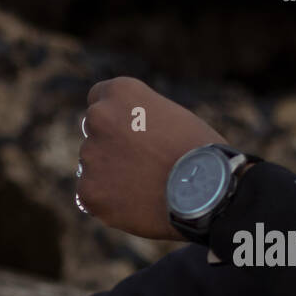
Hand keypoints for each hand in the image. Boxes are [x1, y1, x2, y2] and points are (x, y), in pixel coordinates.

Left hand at [78, 77, 225, 240]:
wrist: (207, 192)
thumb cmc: (200, 153)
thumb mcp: (171, 117)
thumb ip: (139, 120)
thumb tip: (121, 137)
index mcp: (121, 92)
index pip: (99, 98)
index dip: (115, 118)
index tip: (126, 132)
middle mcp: (99, 117)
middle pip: (94, 134)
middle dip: (111, 147)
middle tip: (140, 165)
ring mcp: (90, 155)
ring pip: (93, 166)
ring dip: (110, 175)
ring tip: (145, 187)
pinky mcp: (88, 190)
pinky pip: (91, 195)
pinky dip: (108, 201)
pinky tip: (135, 203)